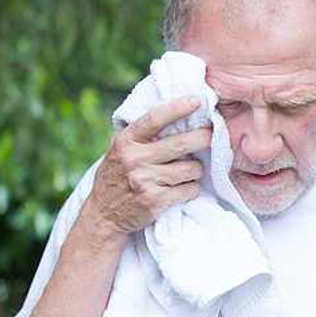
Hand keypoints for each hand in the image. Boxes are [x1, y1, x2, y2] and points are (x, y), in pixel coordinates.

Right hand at [85, 97, 211, 237]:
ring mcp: (145, 180)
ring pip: (191, 168)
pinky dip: (191, 189)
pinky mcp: (156, 200)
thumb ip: (140, 136)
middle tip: (212, 136)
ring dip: (196, 170)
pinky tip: (182, 189)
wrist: (103, 215)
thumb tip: (175, 113)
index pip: (154, 119)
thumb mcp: (119, 151)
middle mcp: (134, 158)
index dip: (177, 108)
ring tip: (188, 172)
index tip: (196, 101)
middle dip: (204, 138)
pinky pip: (190, 189)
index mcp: (125, 141)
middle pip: (182, 143)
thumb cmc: (117, 177)